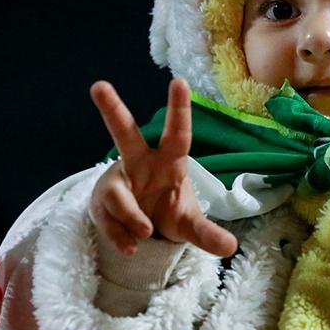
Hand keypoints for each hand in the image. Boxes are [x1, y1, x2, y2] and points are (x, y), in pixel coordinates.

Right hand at [88, 77, 238, 258]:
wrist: (141, 231)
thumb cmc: (168, 211)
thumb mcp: (188, 224)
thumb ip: (206, 234)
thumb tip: (230, 248)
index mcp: (168, 162)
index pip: (177, 135)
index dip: (179, 110)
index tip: (180, 82)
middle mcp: (139, 164)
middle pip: (123, 134)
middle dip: (111, 110)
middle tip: (99, 86)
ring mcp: (117, 182)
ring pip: (116, 194)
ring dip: (130, 216)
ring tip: (144, 234)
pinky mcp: (101, 203)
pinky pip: (108, 219)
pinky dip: (120, 235)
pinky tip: (130, 247)